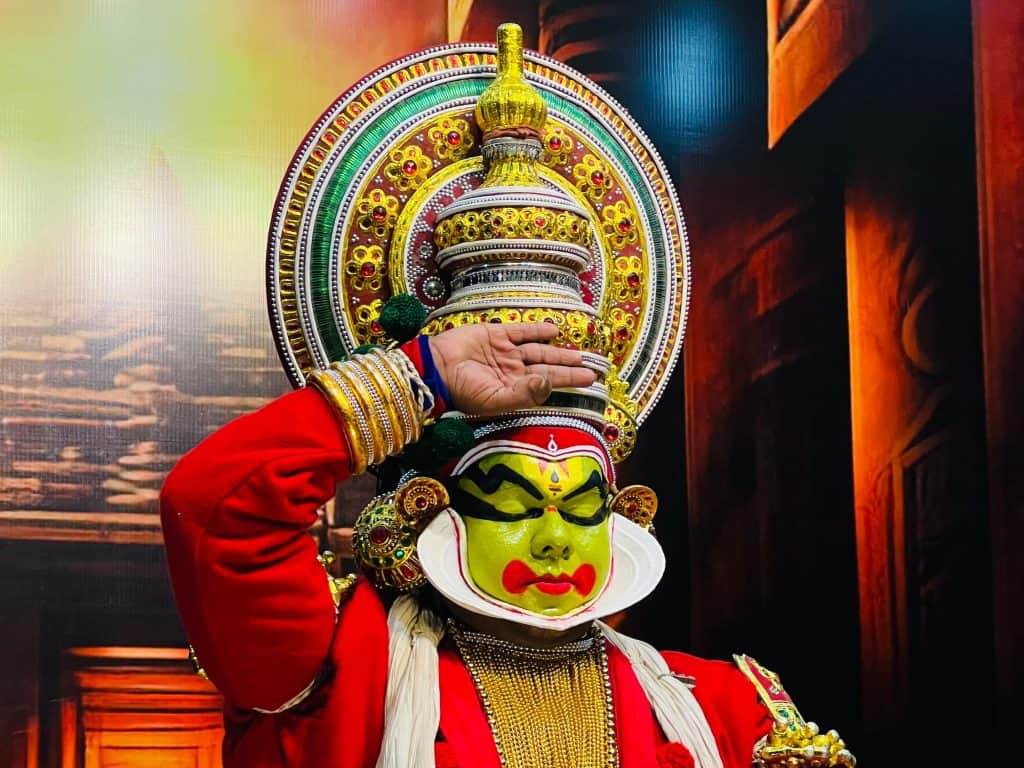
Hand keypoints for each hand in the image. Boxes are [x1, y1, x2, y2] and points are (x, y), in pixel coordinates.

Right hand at [427, 323, 596, 416]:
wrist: (435, 369)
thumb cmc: (462, 391)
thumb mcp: (494, 400)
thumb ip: (524, 395)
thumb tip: (549, 385)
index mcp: (514, 389)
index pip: (547, 384)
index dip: (568, 381)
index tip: (591, 380)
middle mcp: (513, 371)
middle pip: (547, 367)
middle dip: (569, 368)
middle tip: (592, 367)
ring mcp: (505, 352)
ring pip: (538, 351)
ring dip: (558, 352)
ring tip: (578, 354)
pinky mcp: (495, 334)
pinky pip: (520, 332)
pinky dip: (536, 330)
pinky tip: (553, 330)